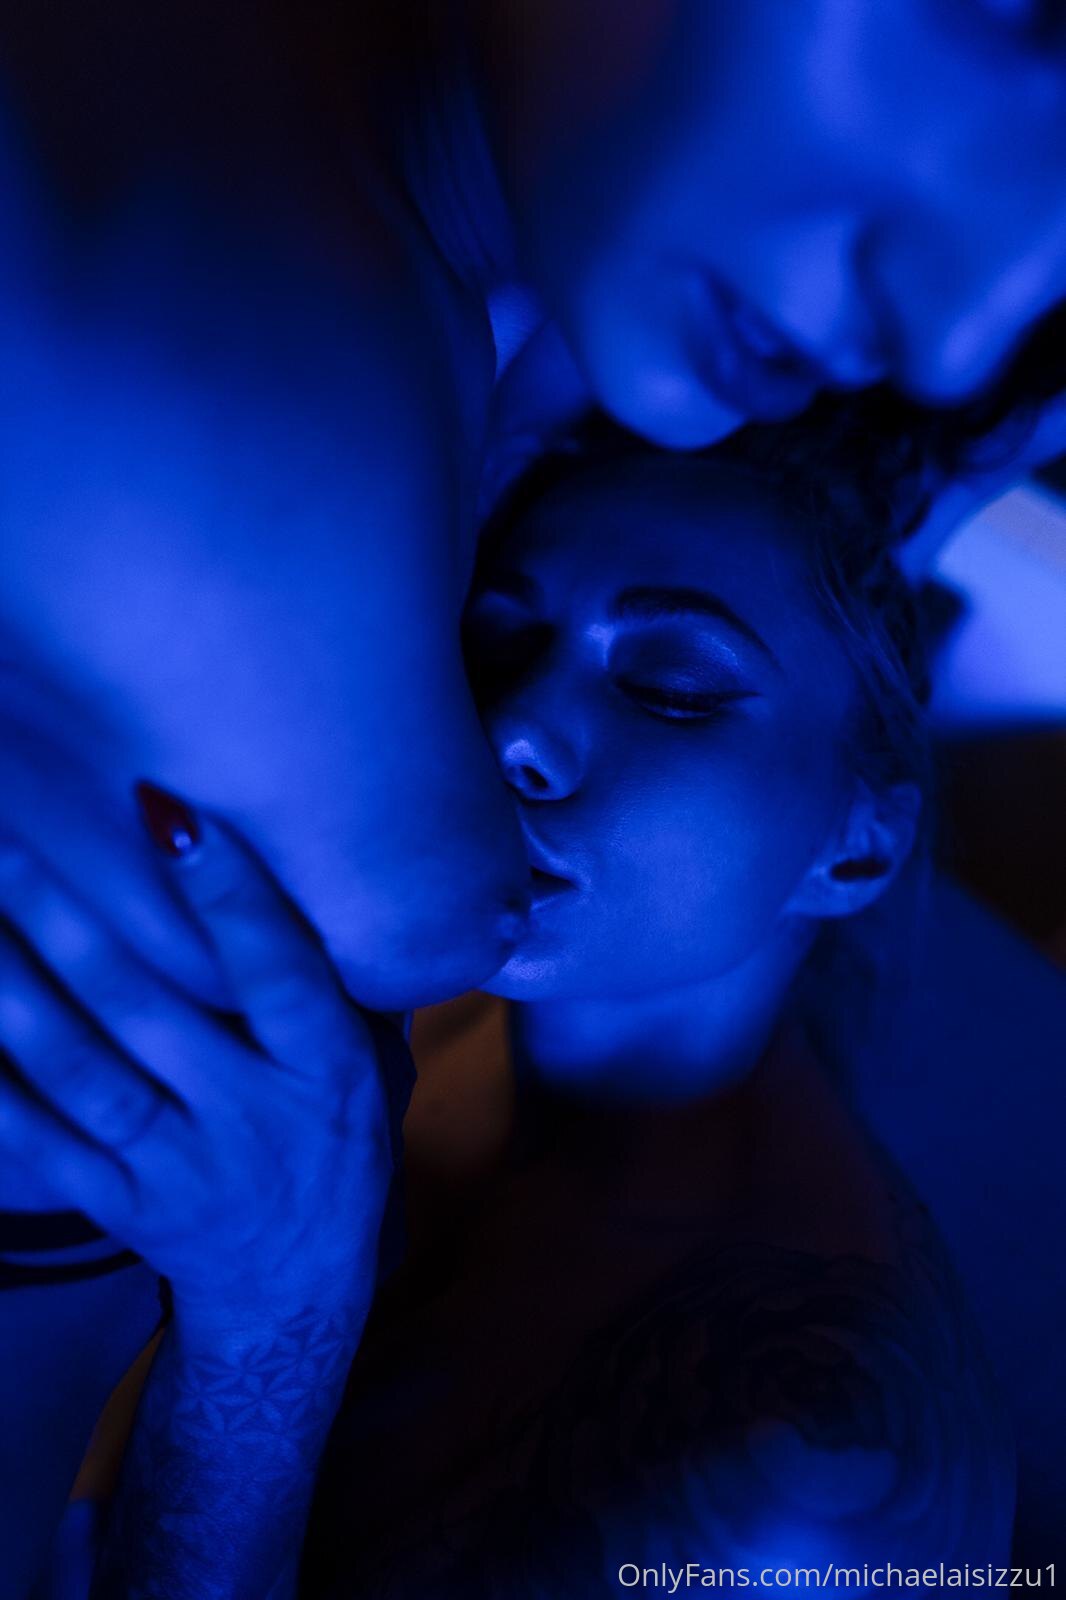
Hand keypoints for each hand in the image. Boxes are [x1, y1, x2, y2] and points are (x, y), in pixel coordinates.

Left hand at [0, 787, 406, 1328]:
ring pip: (81, 1073)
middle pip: (147, 1011)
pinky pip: (40, 1146)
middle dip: (69, 920)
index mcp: (327, 1068)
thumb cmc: (336, 1145)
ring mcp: (182, 1168)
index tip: (170, 811)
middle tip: (8, 837)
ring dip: (15, 993)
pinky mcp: (123, 1208)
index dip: (227, 895)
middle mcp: (254, 1116)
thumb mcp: (377, 1071)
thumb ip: (346, 988)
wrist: (295, 1296)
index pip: (279, 971)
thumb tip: (321, 870)